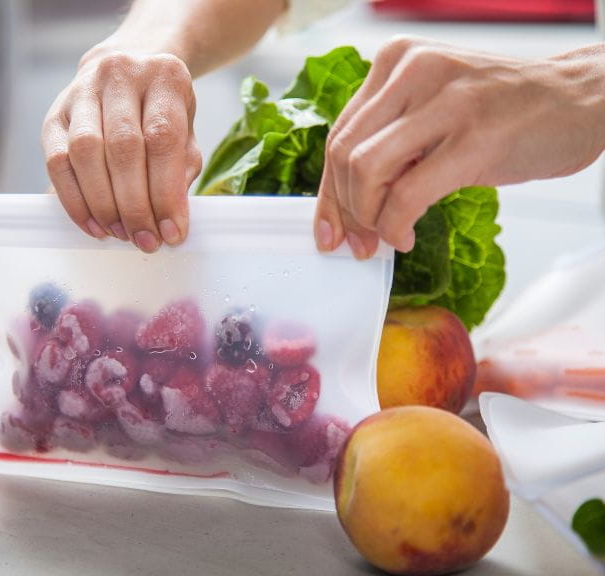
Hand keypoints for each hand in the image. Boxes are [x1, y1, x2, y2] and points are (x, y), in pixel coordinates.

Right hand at [41, 49, 201, 251]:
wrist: (128, 66)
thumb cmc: (161, 109)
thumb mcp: (186, 132)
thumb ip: (181, 172)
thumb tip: (170, 221)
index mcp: (164, 77)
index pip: (162, 138)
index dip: (166, 192)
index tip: (172, 232)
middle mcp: (120, 75)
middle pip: (122, 147)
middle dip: (134, 205)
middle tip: (144, 240)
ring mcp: (81, 92)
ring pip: (85, 152)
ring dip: (102, 204)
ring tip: (119, 233)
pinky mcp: (54, 114)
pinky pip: (57, 161)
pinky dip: (74, 200)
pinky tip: (92, 224)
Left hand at [314, 36, 604, 257]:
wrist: (581, 100)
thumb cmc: (505, 112)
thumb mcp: (433, 113)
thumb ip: (389, 144)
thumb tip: (344, 206)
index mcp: (396, 61)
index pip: (338, 135)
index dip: (327, 193)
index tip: (328, 230)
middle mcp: (414, 71)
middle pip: (344, 155)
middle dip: (344, 211)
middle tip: (359, 242)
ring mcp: (445, 102)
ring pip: (366, 172)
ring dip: (368, 219)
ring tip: (386, 236)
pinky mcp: (474, 137)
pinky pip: (407, 194)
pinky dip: (395, 225)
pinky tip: (405, 235)